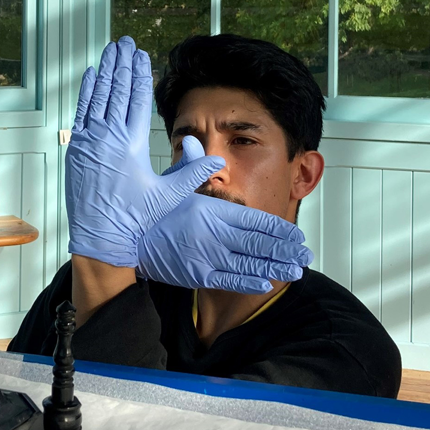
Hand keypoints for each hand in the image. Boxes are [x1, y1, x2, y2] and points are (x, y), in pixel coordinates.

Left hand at [65, 37, 225, 266]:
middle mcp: (107, 137)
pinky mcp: (76, 150)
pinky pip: (81, 113)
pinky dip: (86, 93)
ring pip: (97, 97)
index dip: (141, 75)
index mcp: (131, 143)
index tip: (143, 56)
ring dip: (104, 72)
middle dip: (122, 64)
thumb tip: (217, 159)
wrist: (100, 238)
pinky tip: (90, 76)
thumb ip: (191, 172)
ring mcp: (88, 142)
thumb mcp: (168, 196)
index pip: (137, 99)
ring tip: (109, 51)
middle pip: (116, 91)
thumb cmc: (134, 219)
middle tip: (125, 42)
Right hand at [136, 136, 312, 292]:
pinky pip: (229, 280)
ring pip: (249, 264)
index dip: (279, 229)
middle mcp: (213, 234)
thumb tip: (203, 148)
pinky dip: (249, 282)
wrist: (126, 238)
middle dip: (285, 250)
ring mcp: (206, 257)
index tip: (296, 234)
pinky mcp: (196, 275)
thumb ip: (193, 167)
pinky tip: (266, 282)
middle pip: (259, 243)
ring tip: (294, 270)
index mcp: (211, 209)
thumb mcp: (171, 183)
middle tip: (304, 255)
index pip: (255, 219)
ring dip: (275, 268)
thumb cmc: (151, 210)